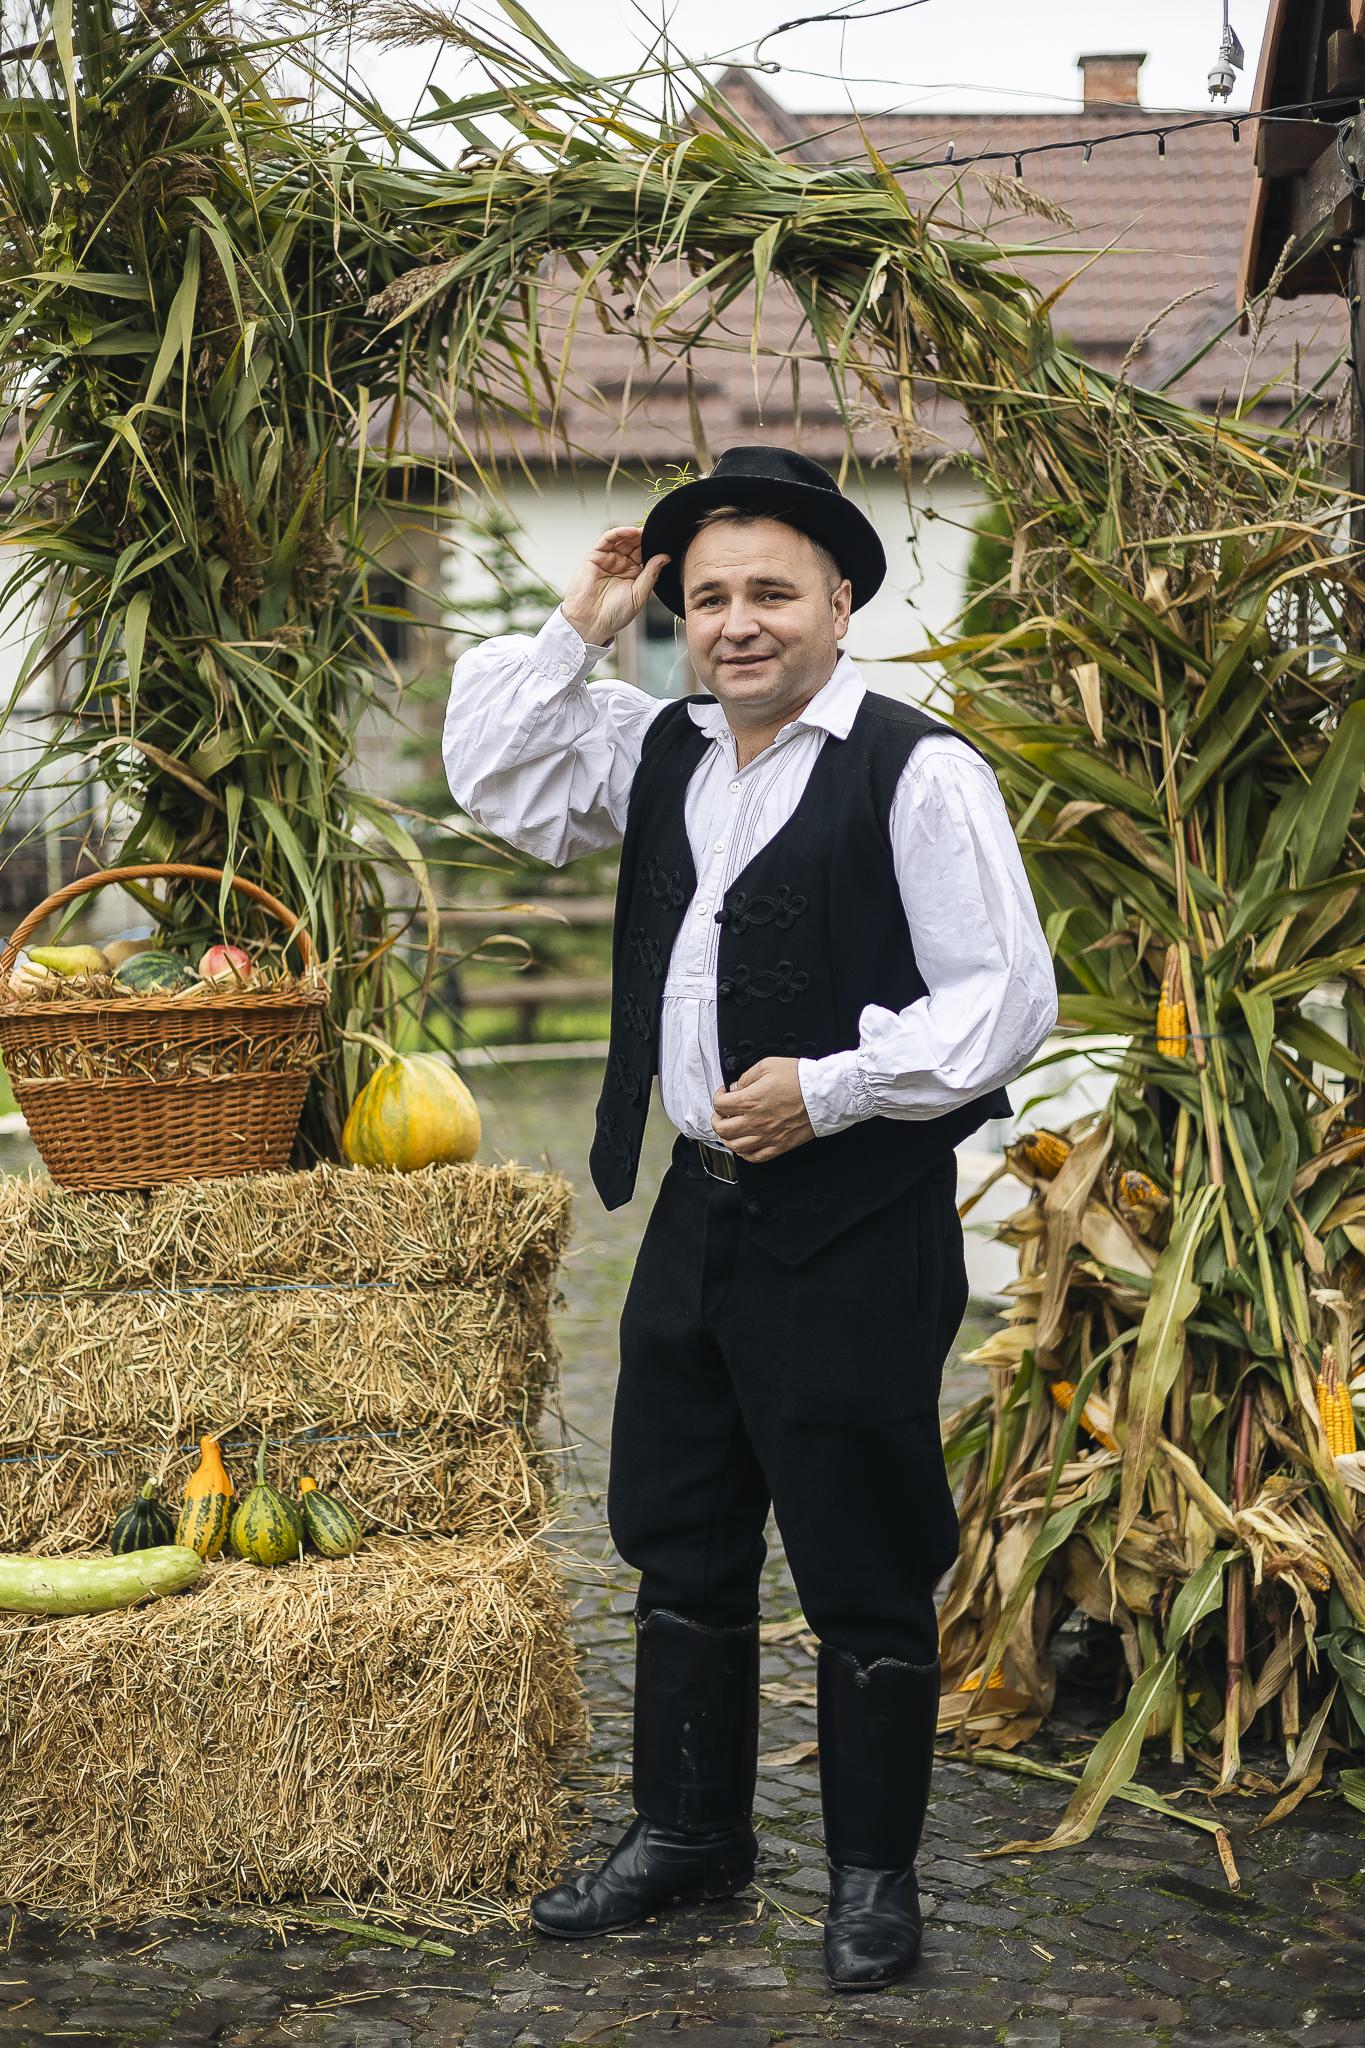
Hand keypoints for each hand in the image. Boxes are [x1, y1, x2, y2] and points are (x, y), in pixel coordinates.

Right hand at [561, 526, 669, 645]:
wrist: (591, 623)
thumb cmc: (614, 615)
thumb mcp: (639, 595)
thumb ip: (651, 574)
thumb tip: (665, 557)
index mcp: (633, 575)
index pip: (645, 556)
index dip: (654, 548)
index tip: (666, 542)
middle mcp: (621, 566)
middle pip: (635, 545)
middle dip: (645, 538)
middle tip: (657, 533)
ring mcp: (608, 560)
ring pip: (622, 540)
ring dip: (634, 533)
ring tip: (645, 531)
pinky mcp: (594, 556)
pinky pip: (607, 539)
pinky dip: (619, 532)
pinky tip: (631, 532)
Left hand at [710, 1058, 814, 1162]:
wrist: (824, 1095)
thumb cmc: (800, 1079)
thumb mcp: (769, 1065)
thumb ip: (747, 1076)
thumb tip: (737, 1087)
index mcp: (750, 1101)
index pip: (719, 1104)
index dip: (718, 1097)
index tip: (724, 1094)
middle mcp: (755, 1122)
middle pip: (722, 1128)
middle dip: (717, 1119)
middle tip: (722, 1113)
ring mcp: (766, 1136)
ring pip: (735, 1146)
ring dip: (728, 1138)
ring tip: (730, 1129)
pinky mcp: (779, 1145)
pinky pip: (755, 1157)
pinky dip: (745, 1153)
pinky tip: (745, 1145)